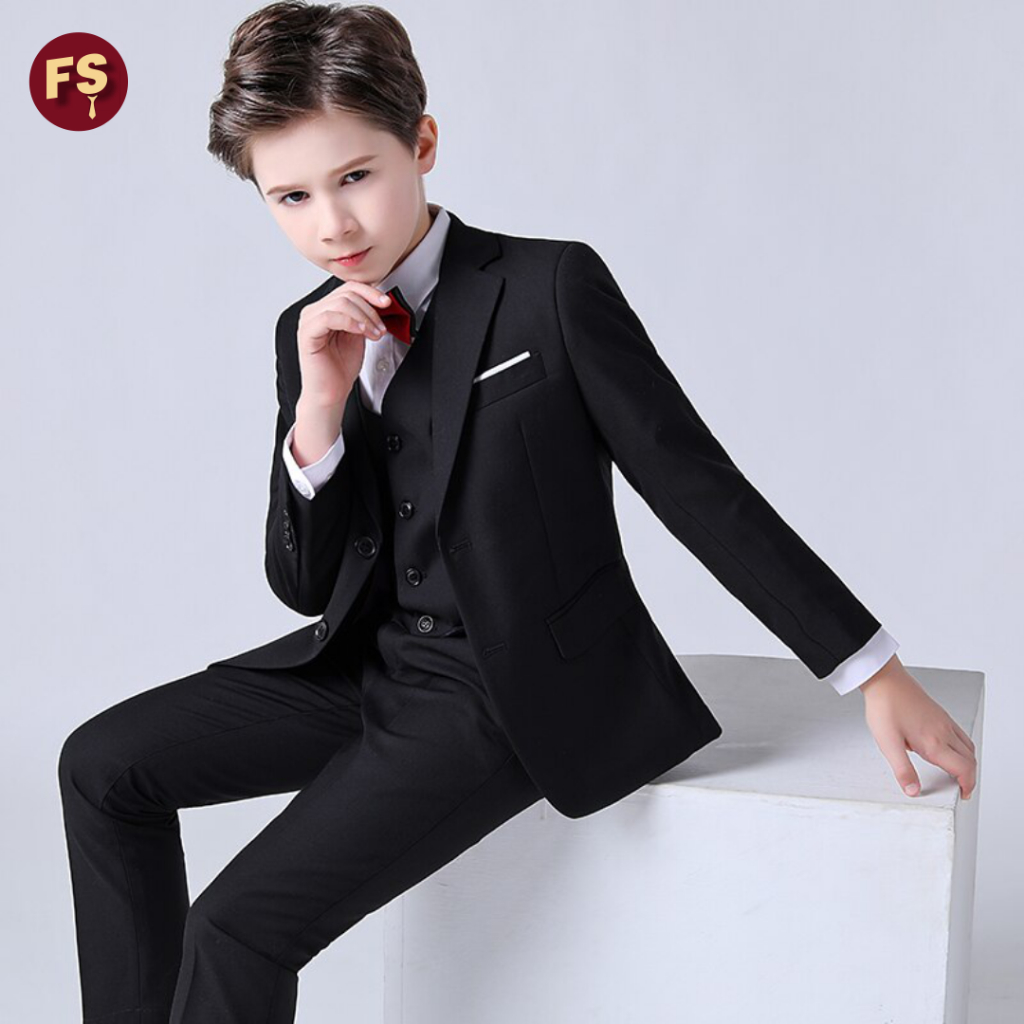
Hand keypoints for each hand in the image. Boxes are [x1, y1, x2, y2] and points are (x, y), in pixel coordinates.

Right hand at [295, 281, 392, 407]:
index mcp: (326, 309)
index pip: (349, 288)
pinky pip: (329, 317)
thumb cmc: (341, 367)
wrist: (331, 392)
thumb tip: (377, 302)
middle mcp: (315, 311)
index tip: (386, 303)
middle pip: (347, 294)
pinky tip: (361, 332)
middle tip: (380, 329)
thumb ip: (363, 316)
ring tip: (374, 334)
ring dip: (364, 317)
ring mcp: (309, 321)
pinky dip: (350, 322)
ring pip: (341, 303)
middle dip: (370, 310)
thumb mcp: (359, 334)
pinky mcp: (307, 333)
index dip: (370, 292)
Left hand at [860, 655, 976, 799]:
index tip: (962, 794)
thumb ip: (903, 770)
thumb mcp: (888, 743)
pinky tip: (948, 749)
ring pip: (968, 747)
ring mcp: (944, 722)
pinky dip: (962, 748)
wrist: (885, 679)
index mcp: (934, 743)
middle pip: (970, 760)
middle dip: (969, 777)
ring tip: (957, 773)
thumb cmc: (885, 707)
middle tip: (961, 788)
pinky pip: (960, 734)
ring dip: (968, 763)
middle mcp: (944, 732)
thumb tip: (913, 790)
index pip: (964, 770)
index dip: (967, 786)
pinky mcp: (940, 714)